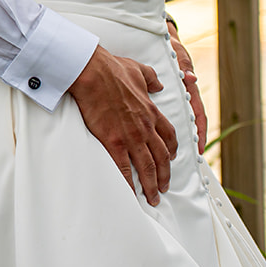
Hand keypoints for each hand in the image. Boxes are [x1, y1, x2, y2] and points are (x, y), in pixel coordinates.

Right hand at [69, 45, 177, 204]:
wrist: (93, 72)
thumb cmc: (112, 69)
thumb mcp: (139, 70)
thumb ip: (151, 78)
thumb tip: (158, 83)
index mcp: (151, 112)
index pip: (169, 136)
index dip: (172, 150)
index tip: (172, 158)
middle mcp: (145, 127)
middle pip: (161, 157)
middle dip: (165, 175)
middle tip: (164, 187)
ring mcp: (131, 137)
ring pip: (147, 167)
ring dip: (152, 184)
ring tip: (153, 197)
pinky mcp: (114, 142)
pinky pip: (124, 169)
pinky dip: (129, 184)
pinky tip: (131, 193)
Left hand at [169, 27, 207, 151]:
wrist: (164, 39)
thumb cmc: (173, 48)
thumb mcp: (180, 55)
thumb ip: (185, 66)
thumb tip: (190, 78)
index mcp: (190, 89)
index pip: (198, 114)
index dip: (199, 132)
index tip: (199, 147)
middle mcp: (184, 96)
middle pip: (189, 123)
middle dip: (189, 142)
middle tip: (187, 159)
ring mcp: (175, 97)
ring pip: (177, 121)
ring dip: (175, 138)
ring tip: (171, 156)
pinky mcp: (164, 96)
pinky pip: (164, 114)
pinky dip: (163, 127)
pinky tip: (157, 140)